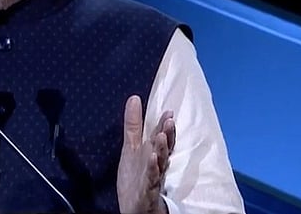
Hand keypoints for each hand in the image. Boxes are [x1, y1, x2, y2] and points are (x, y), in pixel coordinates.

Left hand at [116, 95, 174, 213]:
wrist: (135, 209)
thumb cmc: (136, 178)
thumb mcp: (130, 148)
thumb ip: (133, 125)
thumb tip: (134, 98)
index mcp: (152, 154)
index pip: (161, 138)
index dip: (164, 126)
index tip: (168, 111)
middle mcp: (156, 165)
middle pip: (162, 148)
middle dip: (166, 135)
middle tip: (170, 119)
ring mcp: (152, 179)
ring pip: (159, 163)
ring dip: (161, 150)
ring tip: (161, 135)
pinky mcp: (147, 192)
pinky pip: (151, 180)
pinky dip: (152, 169)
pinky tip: (152, 158)